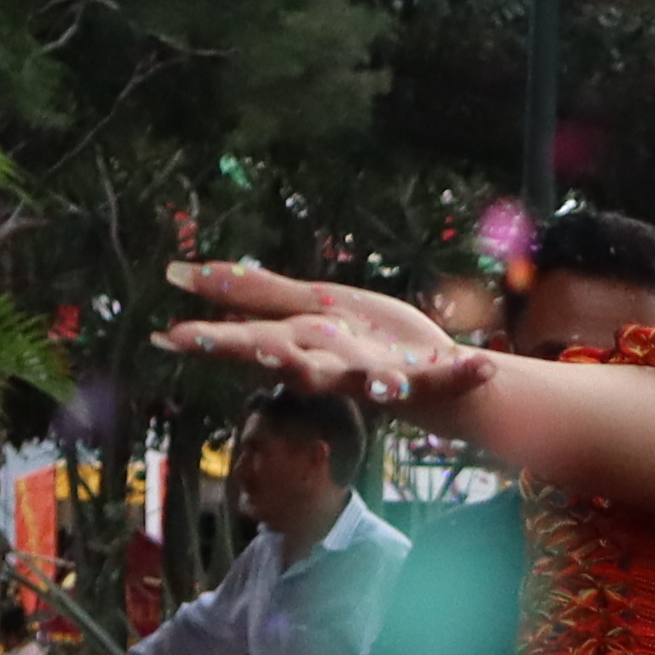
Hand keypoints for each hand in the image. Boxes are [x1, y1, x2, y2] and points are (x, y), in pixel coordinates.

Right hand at [157, 261, 490, 423]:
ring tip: (382, 380)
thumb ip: (249, 291)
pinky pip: (445, 380)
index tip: (169, 338)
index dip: (212, 341)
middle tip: (256, 349)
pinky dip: (464, 375)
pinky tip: (485, 365)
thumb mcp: (303, 306)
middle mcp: (333, 368)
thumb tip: (177, 272)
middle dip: (276, 358)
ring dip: (373, 381)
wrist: (424, 371)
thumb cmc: (359, 338)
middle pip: (299, 365)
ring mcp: (378, 378)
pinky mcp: (425, 381)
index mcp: (301, 345)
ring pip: (368, 382)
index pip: (247, 342)